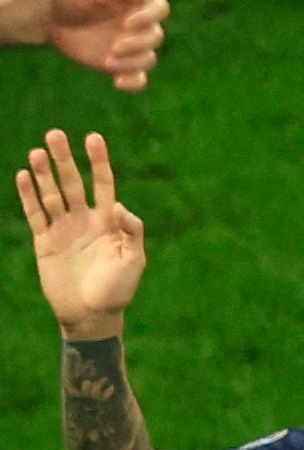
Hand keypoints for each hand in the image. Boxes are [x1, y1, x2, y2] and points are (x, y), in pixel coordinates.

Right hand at [18, 130, 146, 335]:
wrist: (91, 315)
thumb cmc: (118, 290)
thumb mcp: (134, 261)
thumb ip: (132, 233)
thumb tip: (122, 207)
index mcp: (109, 222)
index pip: (104, 184)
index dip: (99, 161)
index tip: (93, 138)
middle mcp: (85, 220)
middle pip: (73, 182)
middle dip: (64, 159)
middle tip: (55, 134)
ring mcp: (63, 229)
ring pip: (51, 194)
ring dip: (43, 173)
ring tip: (36, 152)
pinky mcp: (45, 241)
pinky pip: (35, 213)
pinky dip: (28, 195)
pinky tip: (23, 176)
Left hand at [41, 0, 170, 91]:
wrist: (54, 20)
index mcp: (139, 2)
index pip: (160, 8)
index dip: (149, 18)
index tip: (127, 24)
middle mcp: (142, 24)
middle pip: (157, 37)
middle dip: (137, 44)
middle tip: (113, 47)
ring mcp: (135, 46)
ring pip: (148, 59)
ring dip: (130, 63)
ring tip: (106, 61)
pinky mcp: (125, 65)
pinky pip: (140, 79)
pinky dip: (133, 83)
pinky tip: (116, 82)